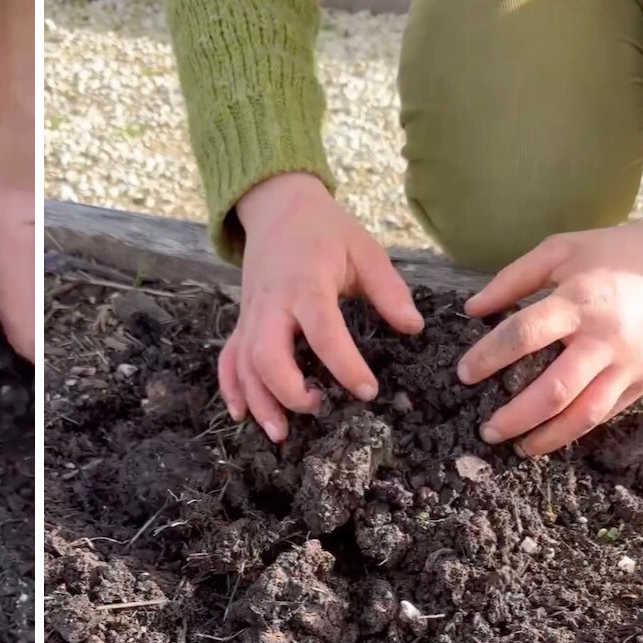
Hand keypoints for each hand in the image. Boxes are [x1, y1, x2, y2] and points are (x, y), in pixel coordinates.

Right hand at [226, 172, 425, 441]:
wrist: (278, 208)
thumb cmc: (326, 231)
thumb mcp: (365, 251)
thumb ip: (389, 290)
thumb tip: (413, 328)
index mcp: (306, 285)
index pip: (323, 332)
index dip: (344, 365)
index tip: (367, 391)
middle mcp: (271, 305)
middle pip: (267, 356)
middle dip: (288, 392)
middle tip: (319, 410)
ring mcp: (251, 316)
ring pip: (244, 365)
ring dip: (259, 401)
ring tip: (281, 434)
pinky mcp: (242, 322)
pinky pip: (229, 359)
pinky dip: (231, 388)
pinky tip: (241, 415)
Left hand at [458, 211, 642, 454]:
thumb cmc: (613, 255)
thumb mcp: (561, 251)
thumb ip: (513, 278)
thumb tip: (471, 309)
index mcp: (579, 301)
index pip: (524, 335)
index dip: (488, 357)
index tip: (463, 374)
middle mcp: (605, 338)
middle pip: (554, 390)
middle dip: (515, 417)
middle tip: (486, 430)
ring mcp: (629, 363)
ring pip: (584, 414)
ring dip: (547, 437)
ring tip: (517, 447)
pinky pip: (607, 413)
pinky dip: (575, 430)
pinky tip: (550, 436)